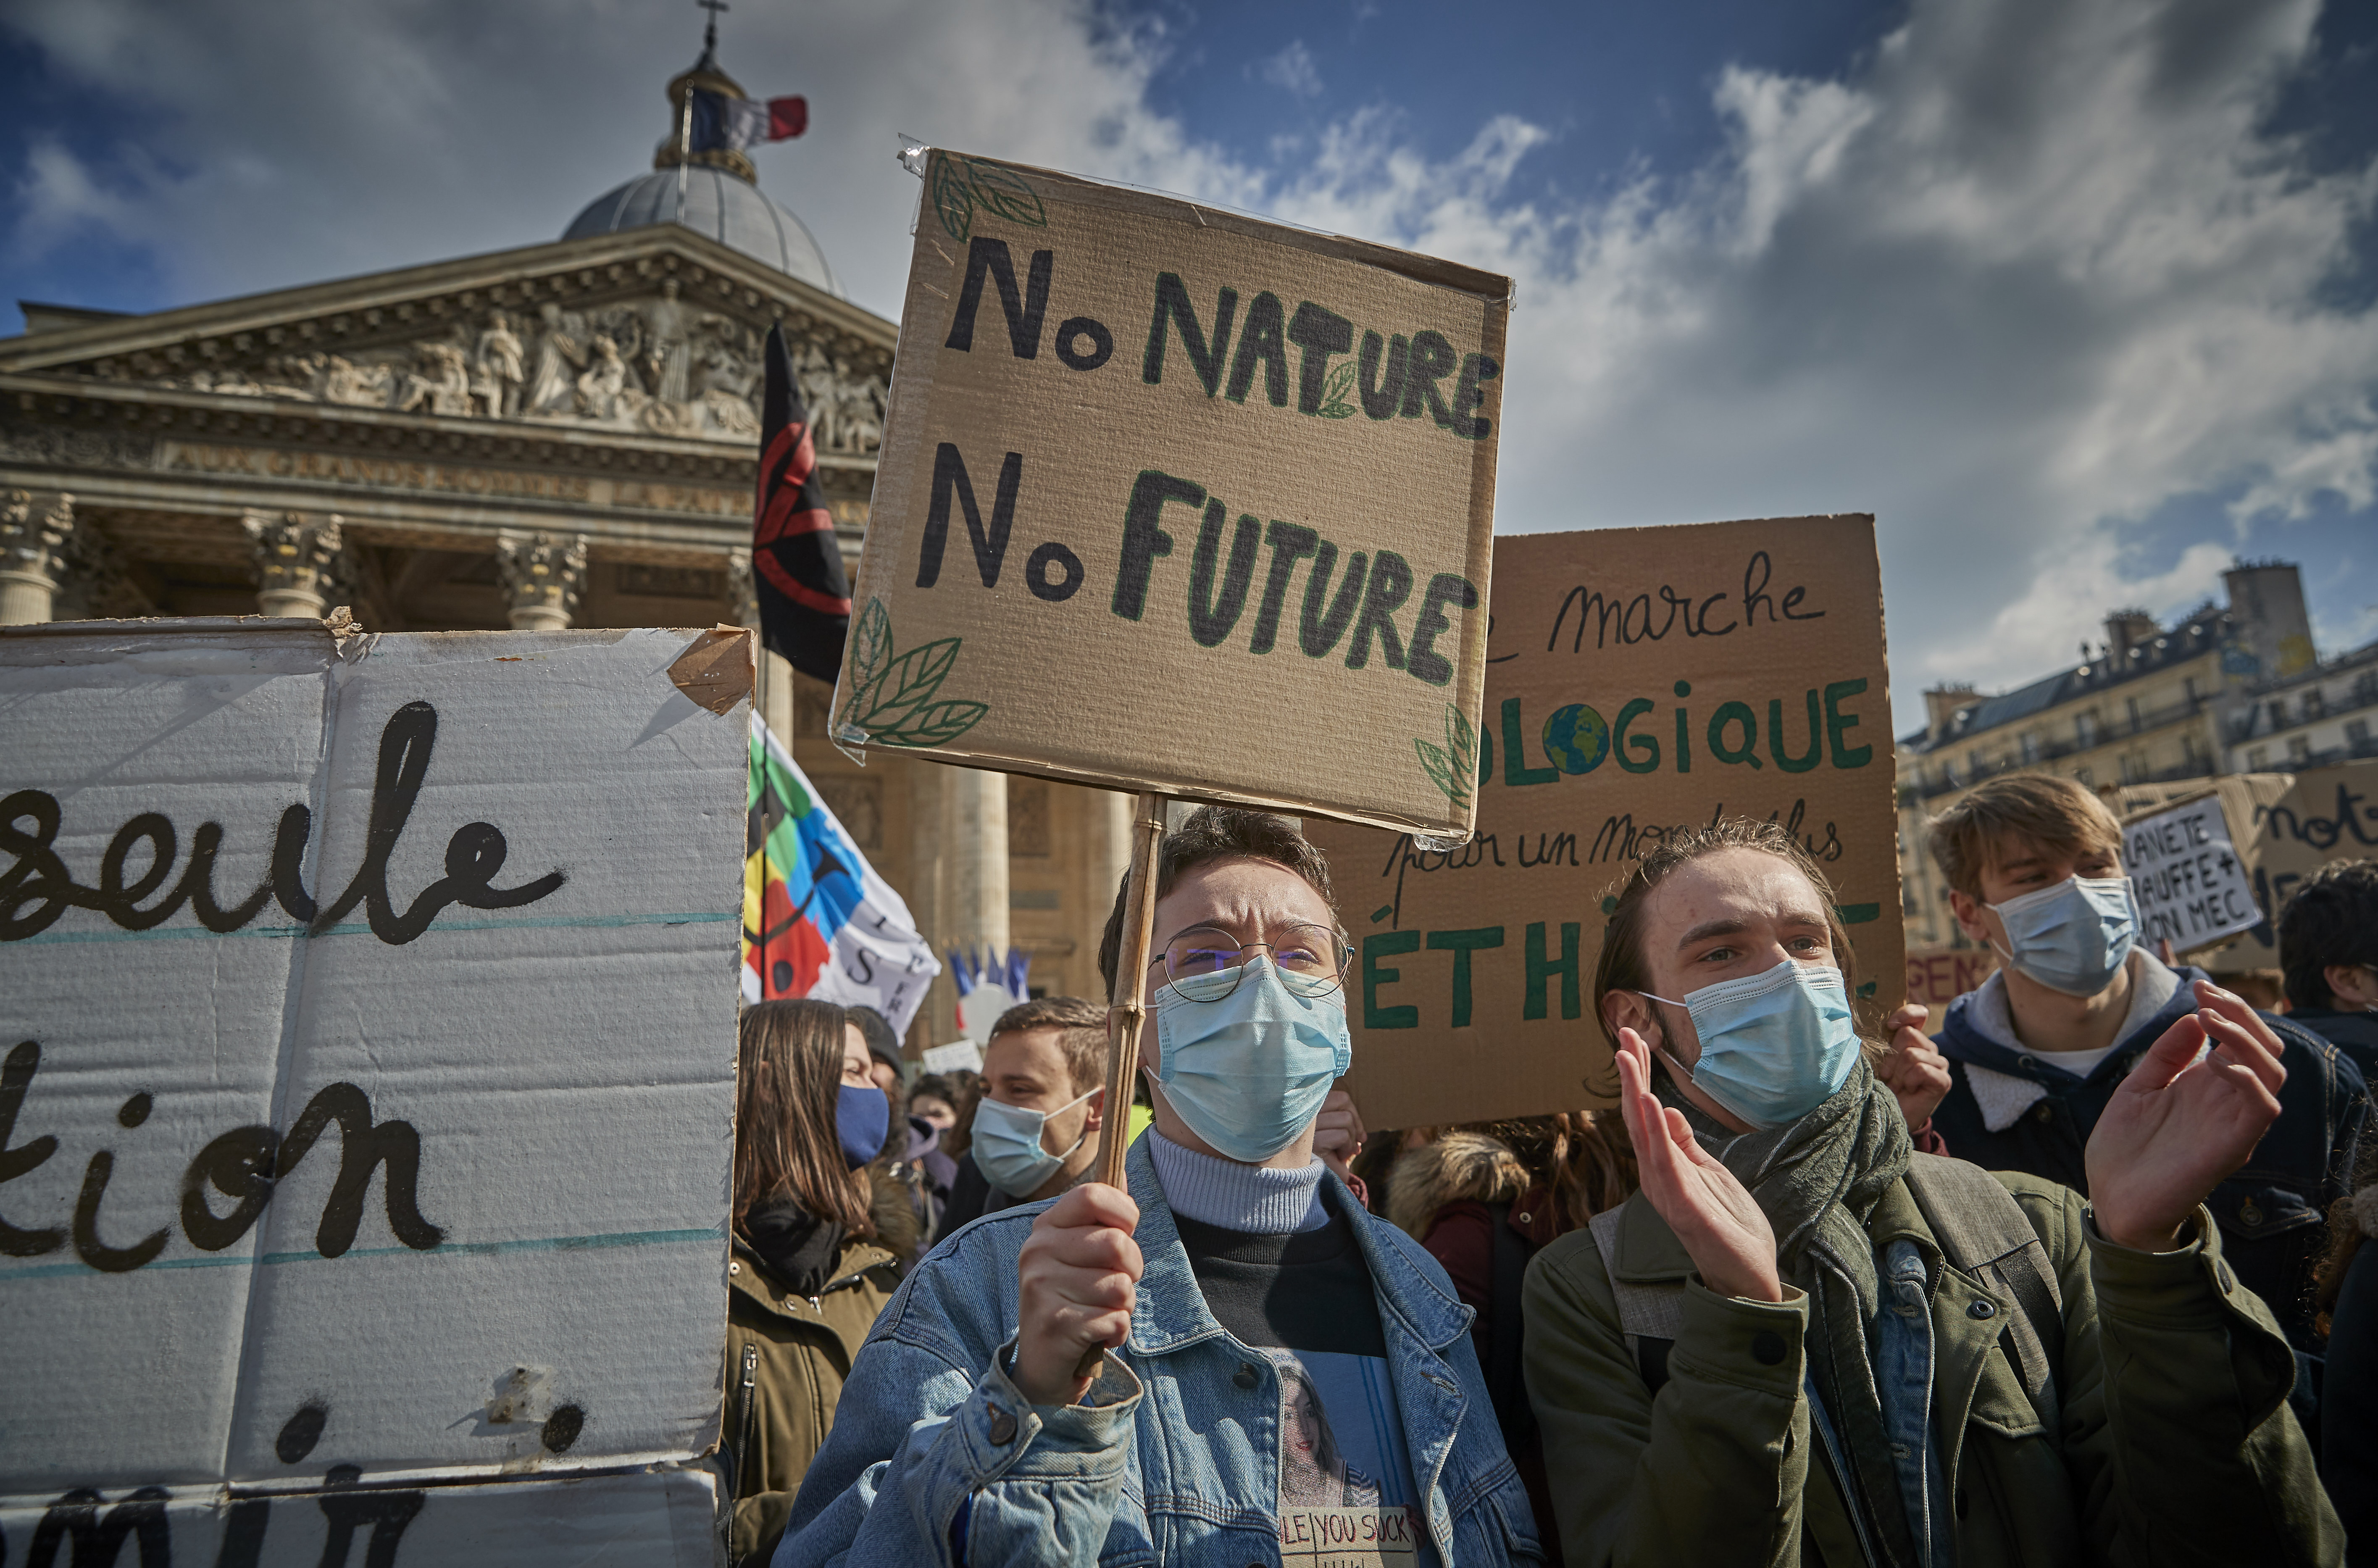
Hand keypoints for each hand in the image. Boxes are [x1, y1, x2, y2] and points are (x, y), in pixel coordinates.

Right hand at [1012, 1183, 1141, 1405]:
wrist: (1042, 1364)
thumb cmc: (1072, 1299)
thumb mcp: (1080, 1253)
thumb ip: (1101, 1214)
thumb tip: (1123, 1170)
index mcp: (1045, 1226)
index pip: (1094, 1194)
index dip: (1124, 1213)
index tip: (1123, 1234)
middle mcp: (1037, 1251)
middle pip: (1117, 1243)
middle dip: (1132, 1270)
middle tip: (1113, 1286)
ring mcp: (1041, 1287)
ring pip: (1121, 1286)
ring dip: (1124, 1306)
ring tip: (1100, 1312)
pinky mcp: (1055, 1324)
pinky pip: (1116, 1320)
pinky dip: (1117, 1331)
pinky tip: (1096, 1335)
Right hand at [1314, 1088, 1365, 1181]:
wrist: (1315, 1185)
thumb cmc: (1326, 1159)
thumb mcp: (1336, 1135)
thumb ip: (1346, 1124)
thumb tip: (1360, 1137)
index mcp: (1308, 1108)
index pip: (1340, 1097)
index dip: (1353, 1112)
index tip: (1357, 1133)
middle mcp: (1304, 1114)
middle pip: (1343, 1102)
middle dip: (1355, 1125)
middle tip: (1352, 1144)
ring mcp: (1306, 1127)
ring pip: (1346, 1119)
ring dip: (1350, 1139)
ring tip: (1340, 1152)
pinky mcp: (1313, 1143)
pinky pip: (1342, 1136)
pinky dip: (1347, 1148)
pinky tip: (1338, 1158)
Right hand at [1614, 1028, 1782, 1301]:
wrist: (1747, 1275)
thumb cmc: (1728, 1226)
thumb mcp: (1709, 1173)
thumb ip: (1685, 1144)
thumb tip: (1665, 1107)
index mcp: (1663, 1166)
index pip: (1644, 1114)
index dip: (1637, 1075)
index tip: (1632, 1039)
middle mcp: (1656, 1176)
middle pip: (1637, 1118)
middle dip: (1629, 1074)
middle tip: (1622, 1033)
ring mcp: (1667, 1192)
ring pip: (1644, 1136)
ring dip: (1634, 1094)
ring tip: (1627, 1058)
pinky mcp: (1685, 1207)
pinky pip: (1666, 1164)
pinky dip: (1656, 1133)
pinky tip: (1651, 1105)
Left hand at [1877, 1004, 1950, 1130]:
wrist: (1885, 1115)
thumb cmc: (1876, 1085)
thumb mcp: (1872, 1059)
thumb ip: (1876, 1039)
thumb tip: (1863, 1022)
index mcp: (1913, 1039)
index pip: (1919, 1014)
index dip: (1906, 1014)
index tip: (1890, 1025)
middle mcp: (1929, 1049)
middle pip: (1909, 1034)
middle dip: (1891, 1056)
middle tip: (1888, 1075)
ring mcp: (1939, 1064)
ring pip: (1912, 1053)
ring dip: (1898, 1072)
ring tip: (1896, 1085)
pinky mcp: (1944, 1081)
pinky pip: (1922, 1069)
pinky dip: (1909, 1080)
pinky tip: (1908, 1090)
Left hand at [2085, 981, 2285, 1251]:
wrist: (2111, 1200)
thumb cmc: (2123, 1149)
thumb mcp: (2138, 1088)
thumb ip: (2166, 1056)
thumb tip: (2194, 1018)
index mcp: (2206, 1086)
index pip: (2240, 1039)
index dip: (2228, 1009)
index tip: (2199, 989)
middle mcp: (2226, 1102)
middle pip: (2265, 1049)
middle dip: (2243, 1015)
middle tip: (2207, 997)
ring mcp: (2232, 1124)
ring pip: (2272, 1072)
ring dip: (2246, 1039)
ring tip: (2209, 1020)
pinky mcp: (2232, 1146)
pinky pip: (2263, 1108)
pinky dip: (2247, 1078)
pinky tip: (2213, 1062)